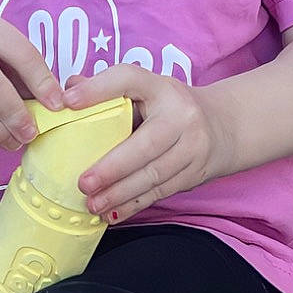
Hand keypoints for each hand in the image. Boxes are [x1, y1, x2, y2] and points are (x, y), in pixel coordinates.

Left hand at [63, 64, 227, 219]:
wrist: (225, 125)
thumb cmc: (171, 107)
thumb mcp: (146, 89)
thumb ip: (107, 90)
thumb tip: (67, 91)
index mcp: (161, 87)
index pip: (128, 79)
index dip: (98, 89)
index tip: (69, 101)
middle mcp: (182, 115)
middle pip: (146, 144)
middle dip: (113, 168)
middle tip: (83, 183)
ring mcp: (193, 146)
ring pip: (154, 174)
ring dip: (120, 193)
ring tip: (93, 203)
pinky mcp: (195, 173)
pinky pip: (161, 192)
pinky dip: (134, 205)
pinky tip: (112, 214)